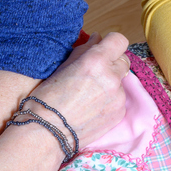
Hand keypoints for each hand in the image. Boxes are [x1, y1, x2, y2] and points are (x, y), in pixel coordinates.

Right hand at [22, 32, 130, 161]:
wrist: (47, 132)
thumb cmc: (48, 97)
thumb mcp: (62, 67)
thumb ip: (84, 50)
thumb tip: (98, 38)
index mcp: (96, 61)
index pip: (119, 40)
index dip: (111, 43)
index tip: (103, 48)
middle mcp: (111, 77)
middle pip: (123, 60)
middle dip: (112, 63)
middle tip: (94, 73)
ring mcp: (118, 96)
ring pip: (121, 81)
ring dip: (111, 83)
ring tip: (90, 94)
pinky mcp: (120, 113)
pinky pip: (120, 99)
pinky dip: (110, 100)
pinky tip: (92, 107)